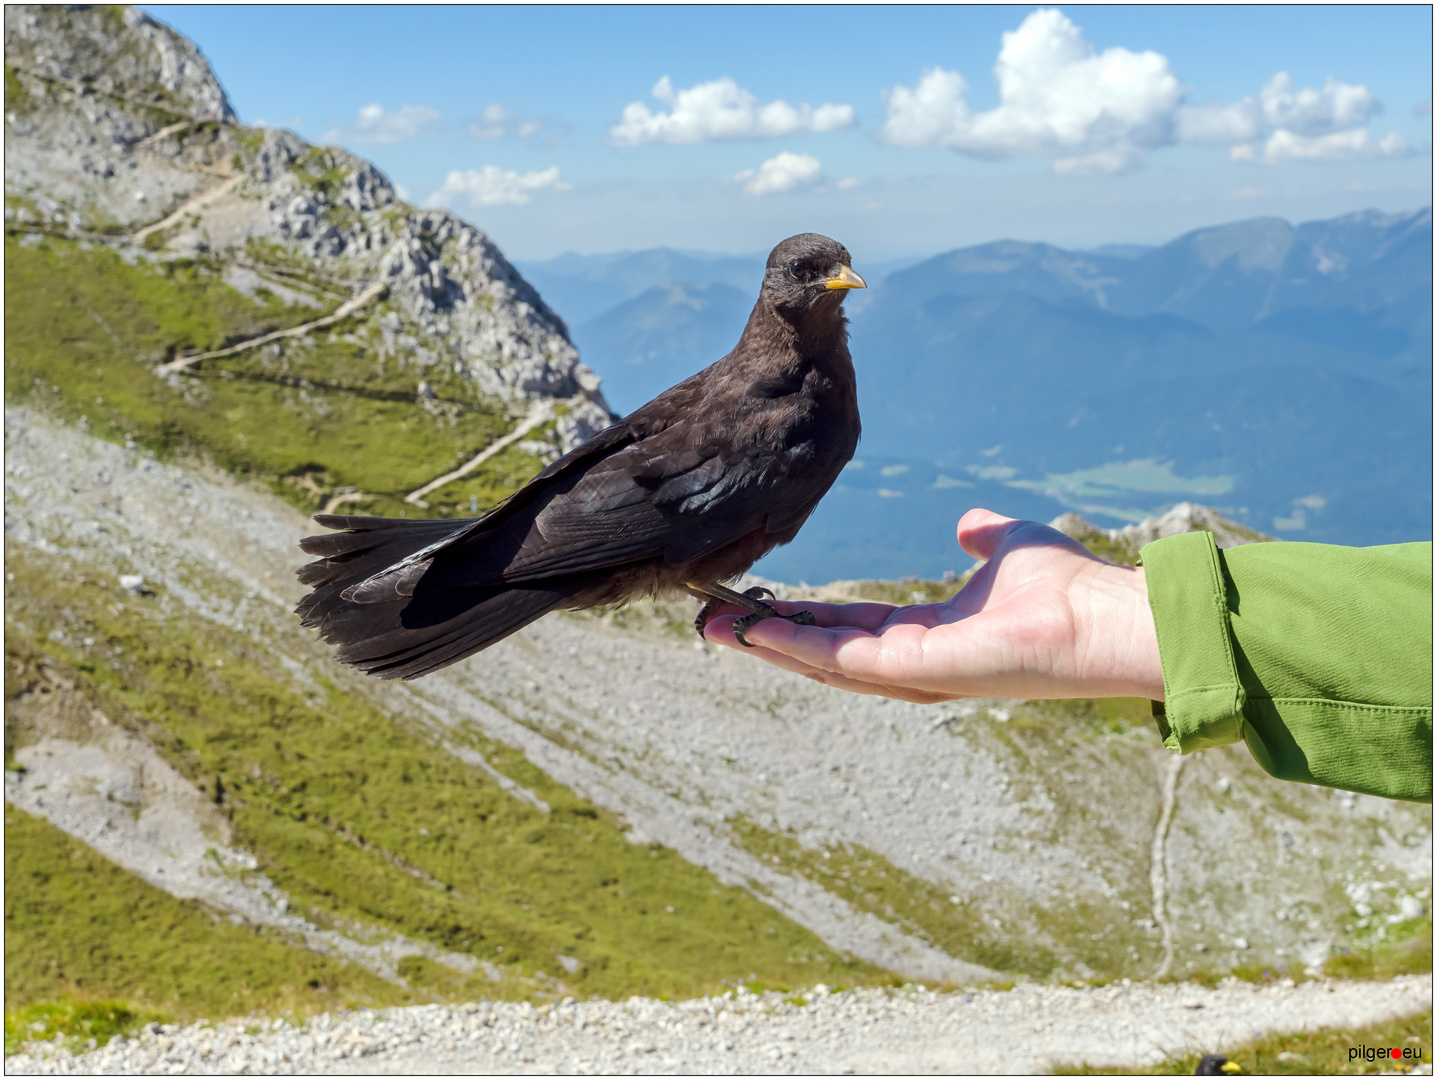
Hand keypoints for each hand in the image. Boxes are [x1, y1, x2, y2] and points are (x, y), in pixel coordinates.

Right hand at [702, 509, 1164, 703]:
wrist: (1106, 616)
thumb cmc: (1068, 586)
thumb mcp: (1009, 545)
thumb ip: (982, 536)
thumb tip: (967, 523)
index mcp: (931, 635)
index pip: (851, 628)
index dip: (803, 615)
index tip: (757, 600)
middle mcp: (915, 663)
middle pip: (825, 651)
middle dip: (768, 637)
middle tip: (712, 621)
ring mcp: (916, 675)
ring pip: (825, 664)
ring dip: (769, 646)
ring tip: (717, 628)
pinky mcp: (922, 673)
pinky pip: (849, 663)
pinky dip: (801, 648)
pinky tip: (760, 631)